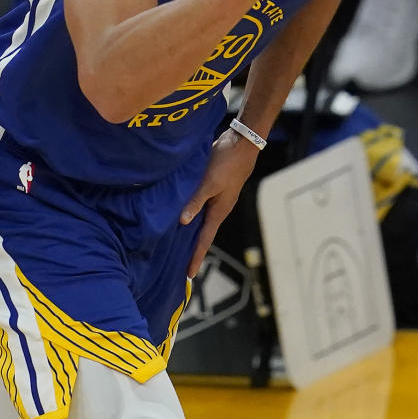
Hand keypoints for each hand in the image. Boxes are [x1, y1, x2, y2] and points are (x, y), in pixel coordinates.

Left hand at [181, 129, 260, 277]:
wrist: (241, 143)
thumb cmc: (227, 163)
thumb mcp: (209, 183)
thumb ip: (195, 202)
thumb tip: (183, 222)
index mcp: (218, 212)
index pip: (204, 241)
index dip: (195, 258)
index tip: (188, 275)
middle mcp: (217, 210)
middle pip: (202, 236)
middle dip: (191, 251)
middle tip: (178, 267)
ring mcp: (215, 200)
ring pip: (200, 222)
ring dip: (189, 234)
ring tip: (175, 247)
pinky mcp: (211, 189)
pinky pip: (198, 208)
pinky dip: (190, 216)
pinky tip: (179, 218)